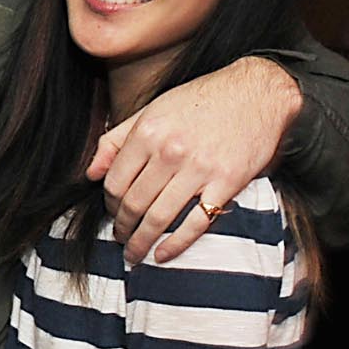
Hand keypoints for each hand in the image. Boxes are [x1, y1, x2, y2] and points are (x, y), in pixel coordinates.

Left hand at [87, 57, 300, 262]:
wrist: (257, 93)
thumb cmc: (201, 101)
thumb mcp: (152, 110)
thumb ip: (116, 140)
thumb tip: (91, 173)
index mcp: (148, 133)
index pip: (115, 182)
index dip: (110, 204)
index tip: (113, 213)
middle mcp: (170, 152)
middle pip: (134, 203)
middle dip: (123, 227)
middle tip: (121, 239)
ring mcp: (199, 169)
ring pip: (159, 217)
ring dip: (141, 241)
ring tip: (134, 253)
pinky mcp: (227, 183)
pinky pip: (196, 223)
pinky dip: (176, 244)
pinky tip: (162, 254)